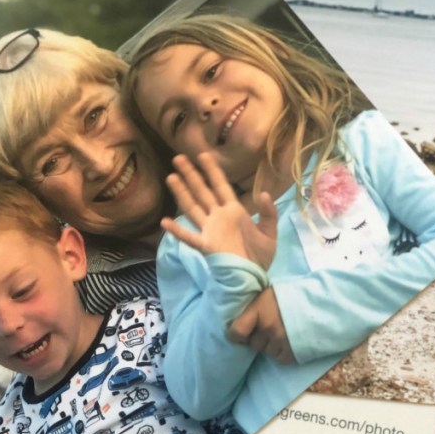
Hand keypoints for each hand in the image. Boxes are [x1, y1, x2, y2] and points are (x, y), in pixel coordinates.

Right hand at [161, 153, 277, 270]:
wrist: (254, 278)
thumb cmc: (259, 257)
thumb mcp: (270, 232)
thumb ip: (269, 213)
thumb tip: (263, 193)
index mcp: (233, 211)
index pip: (221, 186)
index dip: (212, 171)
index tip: (203, 155)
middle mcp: (218, 217)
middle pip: (203, 191)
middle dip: (191, 175)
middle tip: (178, 158)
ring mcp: (210, 230)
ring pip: (193, 207)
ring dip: (182, 193)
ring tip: (171, 177)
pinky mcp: (207, 245)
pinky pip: (190, 237)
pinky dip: (178, 230)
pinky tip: (164, 222)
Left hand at [227, 288, 295, 364]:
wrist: (322, 303)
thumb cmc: (294, 294)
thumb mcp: (269, 293)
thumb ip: (256, 306)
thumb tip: (243, 317)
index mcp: (259, 311)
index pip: (237, 331)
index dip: (235, 335)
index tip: (239, 335)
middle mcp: (268, 328)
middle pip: (253, 343)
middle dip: (258, 338)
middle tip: (268, 329)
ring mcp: (280, 341)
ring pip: (266, 352)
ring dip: (270, 346)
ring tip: (281, 333)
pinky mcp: (292, 353)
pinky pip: (279, 359)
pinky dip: (282, 353)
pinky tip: (288, 341)